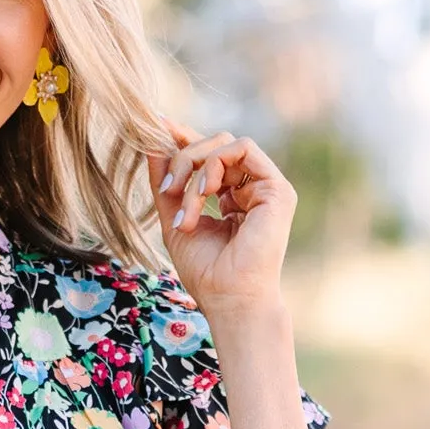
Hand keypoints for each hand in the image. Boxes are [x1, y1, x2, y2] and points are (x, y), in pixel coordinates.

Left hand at [148, 124, 295, 319]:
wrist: (230, 301)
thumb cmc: (207, 273)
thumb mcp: (175, 220)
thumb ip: (165, 183)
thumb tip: (153, 141)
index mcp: (232, 197)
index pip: (209, 156)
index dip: (184, 139)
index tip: (158, 127)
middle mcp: (251, 189)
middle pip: (214, 145)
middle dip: (183, 160)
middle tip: (167, 190)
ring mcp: (266, 187)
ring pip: (225, 144)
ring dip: (195, 168)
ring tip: (186, 207)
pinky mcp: (277, 188)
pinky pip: (242, 148)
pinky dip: (215, 164)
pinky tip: (204, 192)